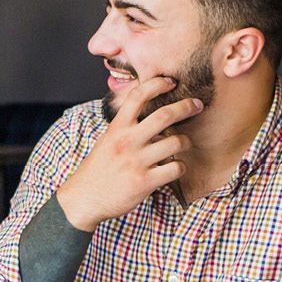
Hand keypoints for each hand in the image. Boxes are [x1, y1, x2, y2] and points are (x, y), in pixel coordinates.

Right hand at [54, 76, 199, 229]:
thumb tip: (153, 120)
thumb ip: (126, 128)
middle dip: (186, 106)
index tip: (170, 82)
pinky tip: (177, 167)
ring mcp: (137, 162)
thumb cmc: (97, 169)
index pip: (137, 96)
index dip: (156, 84)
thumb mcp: (107, 141)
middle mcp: (127, 142)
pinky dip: (182, 166)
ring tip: (184, 143)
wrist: (84, 199)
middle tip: (197, 105)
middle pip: (164, 115)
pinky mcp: (145, 182)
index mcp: (116, 129)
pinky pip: (176, 168)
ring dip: (186, 141)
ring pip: (176, 142)